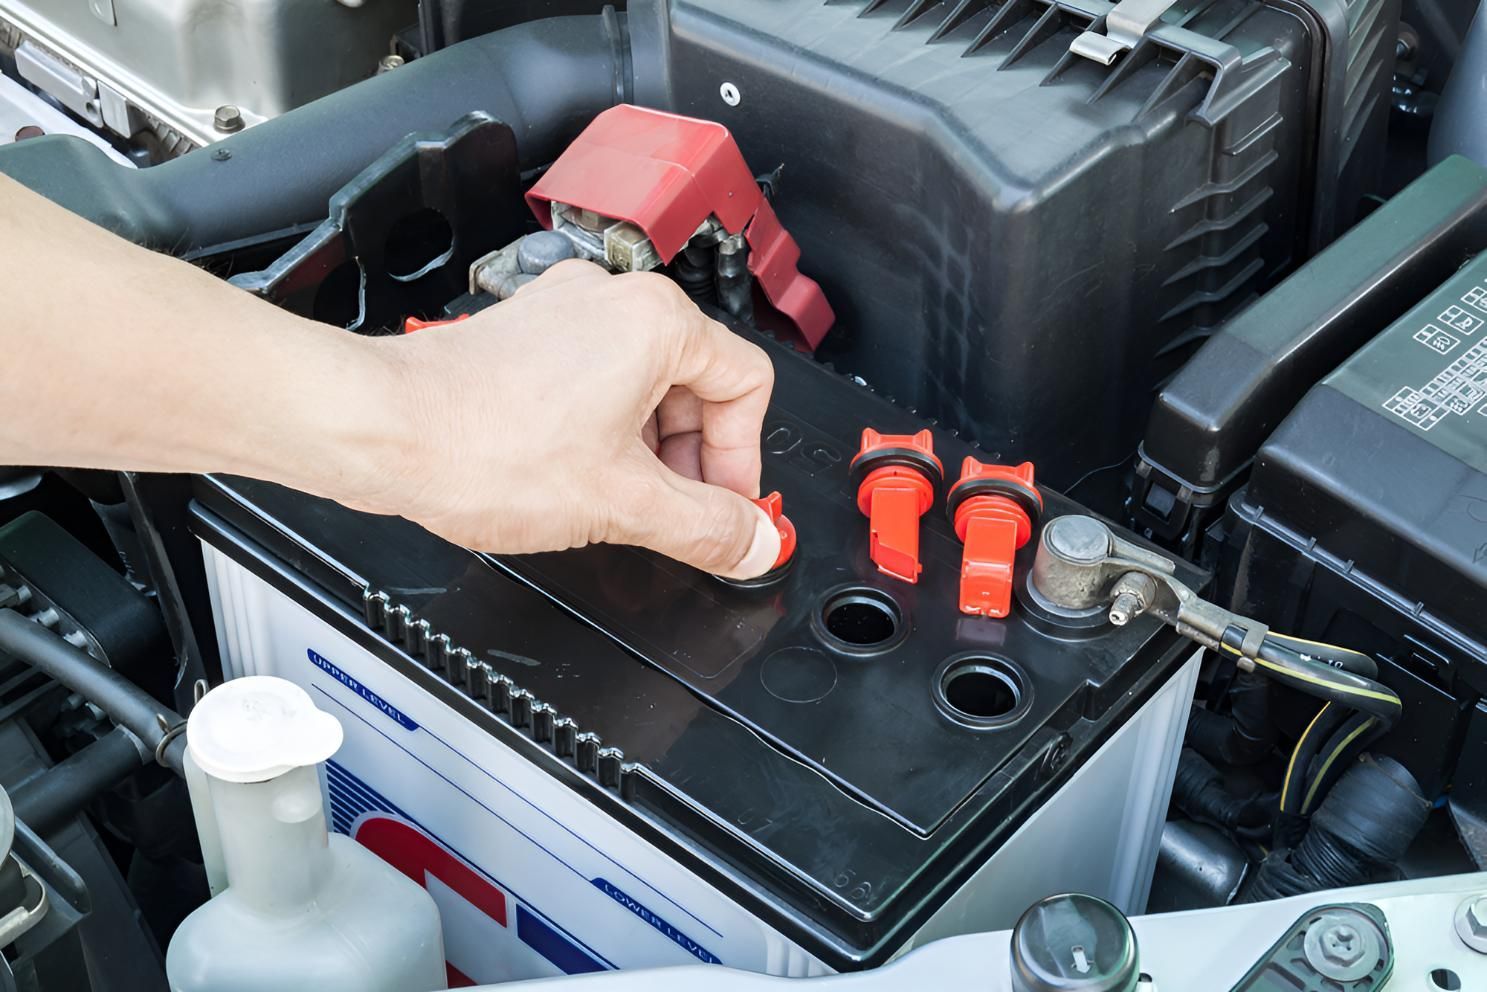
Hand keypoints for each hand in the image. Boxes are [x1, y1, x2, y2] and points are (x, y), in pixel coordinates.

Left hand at [359, 260, 781, 577]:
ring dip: (646, 450)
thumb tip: (751, 542)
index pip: (748, 385)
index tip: (725, 508)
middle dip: (692, 460)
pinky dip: (602, 432)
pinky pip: (594, 382)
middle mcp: (610, 302)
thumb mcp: (622, 504)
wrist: (379, 431)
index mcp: (654, 322)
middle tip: (676, 515)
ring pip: (644, 385)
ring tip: (617, 501)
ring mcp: (562, 314)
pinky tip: (575, 477)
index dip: (743, 460)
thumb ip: (705, 527)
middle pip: (697, 384)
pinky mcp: (525, 337)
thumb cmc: (479, 447)